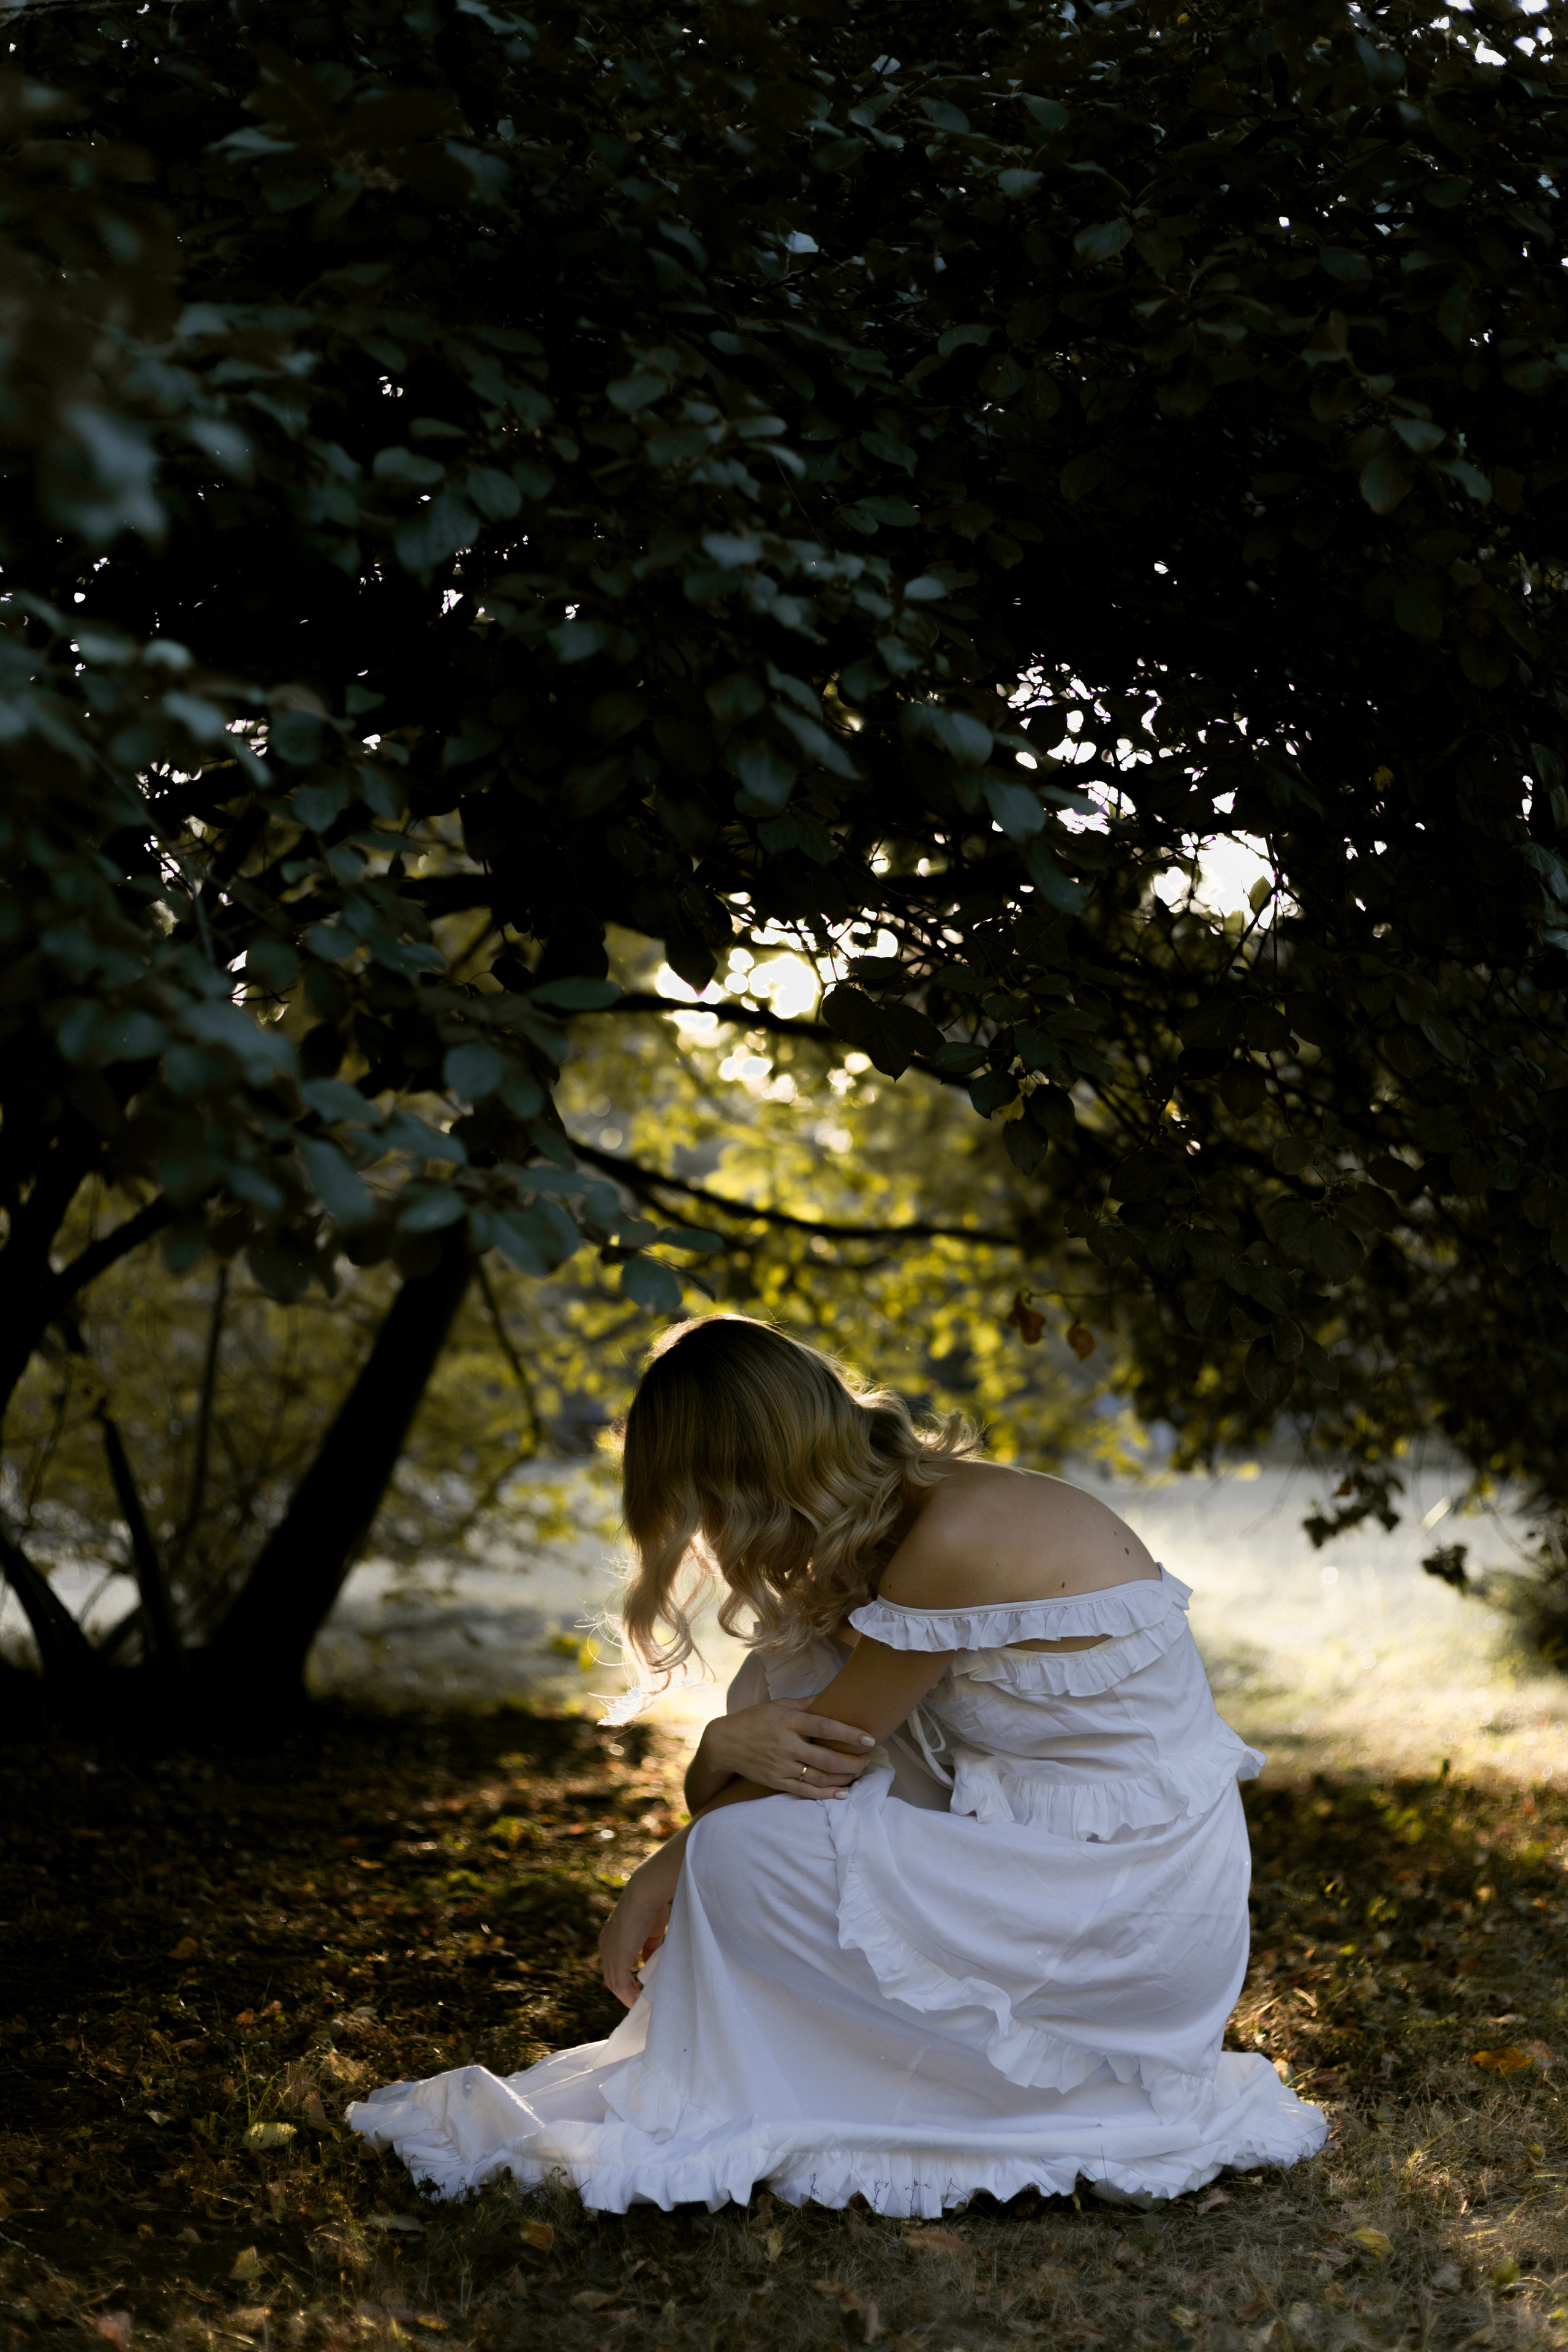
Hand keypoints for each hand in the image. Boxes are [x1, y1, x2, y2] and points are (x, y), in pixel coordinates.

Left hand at [599, 1838, 684, 2006]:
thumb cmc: (651, 1905)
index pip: (613, 1964)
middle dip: (623, 1990)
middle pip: (611, 1976)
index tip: (635, 1987)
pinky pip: (619, 1982)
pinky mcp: (617, 1957)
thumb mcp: (650, 1931)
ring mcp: (609, 1952)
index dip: (623, 1977)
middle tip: (636, 2000)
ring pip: (613, 1981)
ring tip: (637, 2004)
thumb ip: (647, 1948)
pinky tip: (634, 2001)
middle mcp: (606, 1945)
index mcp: (611, 1937)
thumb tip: (649, 1961)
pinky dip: (626, 1994)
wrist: (646, 1893)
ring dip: (625, 1995)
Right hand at [701, 1699, 875, 1797]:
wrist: (724, 1744)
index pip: (824, 1727)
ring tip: (859, 1773)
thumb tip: (832, 1696)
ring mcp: (782, 1766)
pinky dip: (825, 1794)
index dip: (848, 1734)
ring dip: (844, 1778)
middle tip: (868, 1759)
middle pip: (827, 1759)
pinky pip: (805, 1791)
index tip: (869, 1739)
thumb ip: (806, 1703)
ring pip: (820, 1778)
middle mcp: (787, 1745)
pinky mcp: (777, 1782)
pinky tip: (842, 1793)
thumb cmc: (754, 1720)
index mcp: (789, 1722)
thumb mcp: (779, 1705)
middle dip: (852, 1762)